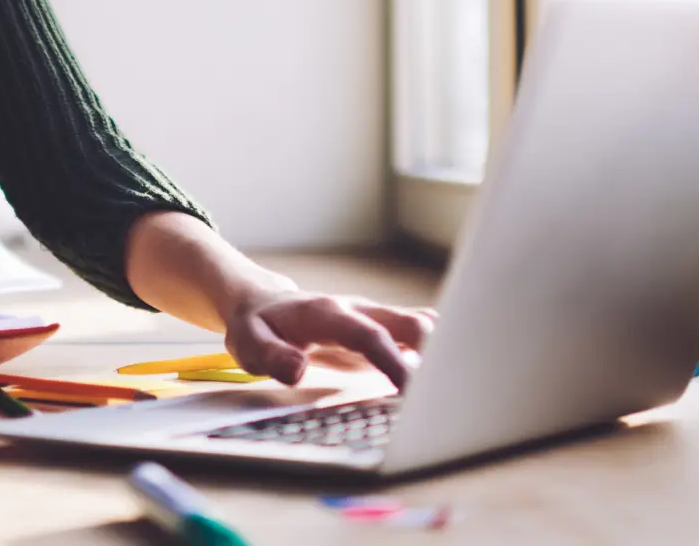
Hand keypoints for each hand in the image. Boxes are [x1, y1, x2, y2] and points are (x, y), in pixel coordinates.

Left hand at [223, 287, 436, 390]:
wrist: (263, 302)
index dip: (394, 361)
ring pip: (420, 326)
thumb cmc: (258, 327)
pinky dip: (434, 352)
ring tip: (449, 394)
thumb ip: (272, 356)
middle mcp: (358, 310)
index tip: (413, 391)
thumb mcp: (249, 343)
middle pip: (410, 324)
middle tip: (443, 395)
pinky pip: (417, 334)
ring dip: (440, 354)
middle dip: (435, 354)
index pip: (369, 336)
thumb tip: (298, 370)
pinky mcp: (381, 327)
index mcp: (327, 314)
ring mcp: (373, 317)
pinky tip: (441, 381)